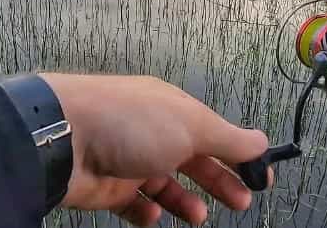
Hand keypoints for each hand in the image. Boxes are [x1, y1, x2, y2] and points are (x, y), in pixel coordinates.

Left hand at [39, 73, 268, 226]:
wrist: (64, 138)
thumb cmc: (131, 123)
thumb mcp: (191, 125)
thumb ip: (229, 139)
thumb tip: (262, 142)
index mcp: (174, 110)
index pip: (215, 133)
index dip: (239, 155)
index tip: (260, 178)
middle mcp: (153, 132)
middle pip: (194, 160)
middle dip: (218, 182)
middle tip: (240, 202)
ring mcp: (129, 159)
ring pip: (165, 185)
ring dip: (185, 202)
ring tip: (197, 217)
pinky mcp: (108, 186)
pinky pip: (134, 204)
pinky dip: (147, 212)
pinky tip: (153, 215)